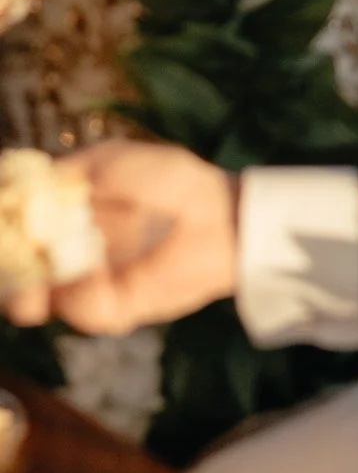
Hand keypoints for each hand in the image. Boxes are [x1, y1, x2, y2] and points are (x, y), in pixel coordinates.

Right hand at [1, 142, 239, 331]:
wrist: (220, 215)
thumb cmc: (172, 180)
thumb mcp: (111, 160)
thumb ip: (65, 171)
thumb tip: (16, 182)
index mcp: (62, 216)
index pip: (12, 231)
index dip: (1, 234)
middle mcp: (66, 253)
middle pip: (13, 274)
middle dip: (4, 276)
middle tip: (6, 271)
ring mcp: (87, 283)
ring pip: (36, 302)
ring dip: (28, 295)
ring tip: (30, 293)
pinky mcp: (115, 309)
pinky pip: (84, 311)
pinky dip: (81, 298)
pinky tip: (93, 279)